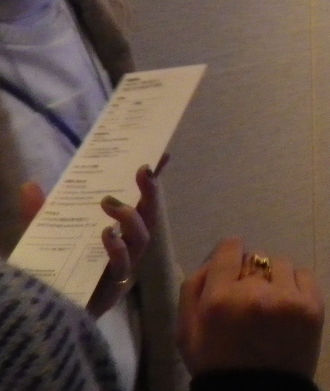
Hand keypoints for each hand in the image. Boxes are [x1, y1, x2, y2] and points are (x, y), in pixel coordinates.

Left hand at [16, 155, 165, 317]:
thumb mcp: (44, 237)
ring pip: (142, 239)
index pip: (140, 202)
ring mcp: (123, 268)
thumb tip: (29, 185)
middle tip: (143, 170)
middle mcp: (127, 248)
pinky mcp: (113, 288)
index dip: (152, 182)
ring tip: (109, 203)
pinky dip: (116, 248)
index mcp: (117, 232)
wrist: (43, 313)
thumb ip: (39, 213)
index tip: (161, 155)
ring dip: (131, 217)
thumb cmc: (51, 272)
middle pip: (150, 217)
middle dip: (151, 193)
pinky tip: (105, 234)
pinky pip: (122, 266)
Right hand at [178, 237, 324, 377]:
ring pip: (281, 264)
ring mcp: (286, 298)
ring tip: (270, 305)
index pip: (230, 248)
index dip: (230, 256)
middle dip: (251, 275)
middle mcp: (254, 293)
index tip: (232, 269)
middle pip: (256, 258)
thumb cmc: (217, 362)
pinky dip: (296, 286)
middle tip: (250, 300)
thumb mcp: (187, 330)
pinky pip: (304, 274)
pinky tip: (288, 307)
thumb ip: (194, 287)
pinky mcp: (312, 305)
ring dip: (274, 279)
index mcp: (219, 299)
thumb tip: (216, 258)